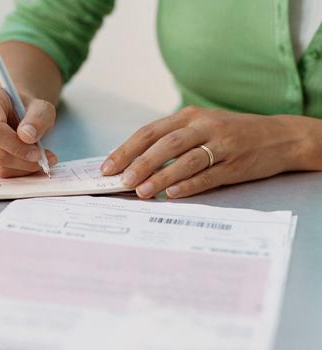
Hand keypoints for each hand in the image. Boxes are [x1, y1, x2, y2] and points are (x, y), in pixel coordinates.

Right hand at [0, 87, 57, 176]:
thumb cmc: (24, 107)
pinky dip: (13, 171)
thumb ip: (38, 118)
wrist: (10, 111)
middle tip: (44, 160)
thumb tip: (28, 137)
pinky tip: (23, 160)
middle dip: (22, 161)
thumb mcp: (40, 106)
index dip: (15, 146)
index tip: (37, 153)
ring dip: (21, 168)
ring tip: (38, 160)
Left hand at [101, 106, 304, 198]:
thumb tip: (132, 164)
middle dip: (140, 162)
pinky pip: (209, 175)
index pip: (150, 132)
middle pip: (165, 143)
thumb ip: (170, 142)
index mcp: (189, 116)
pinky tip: (172, 194)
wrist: (280, 136)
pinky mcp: (236, 164)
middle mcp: (204, 126)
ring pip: (186, 159)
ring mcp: (222, 144)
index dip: (126, 150)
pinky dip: (189, 185)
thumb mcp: (200, 128)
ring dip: (161, 175)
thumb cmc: (230, 135)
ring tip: (142, 191)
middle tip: (121, 180)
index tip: (108, 167)